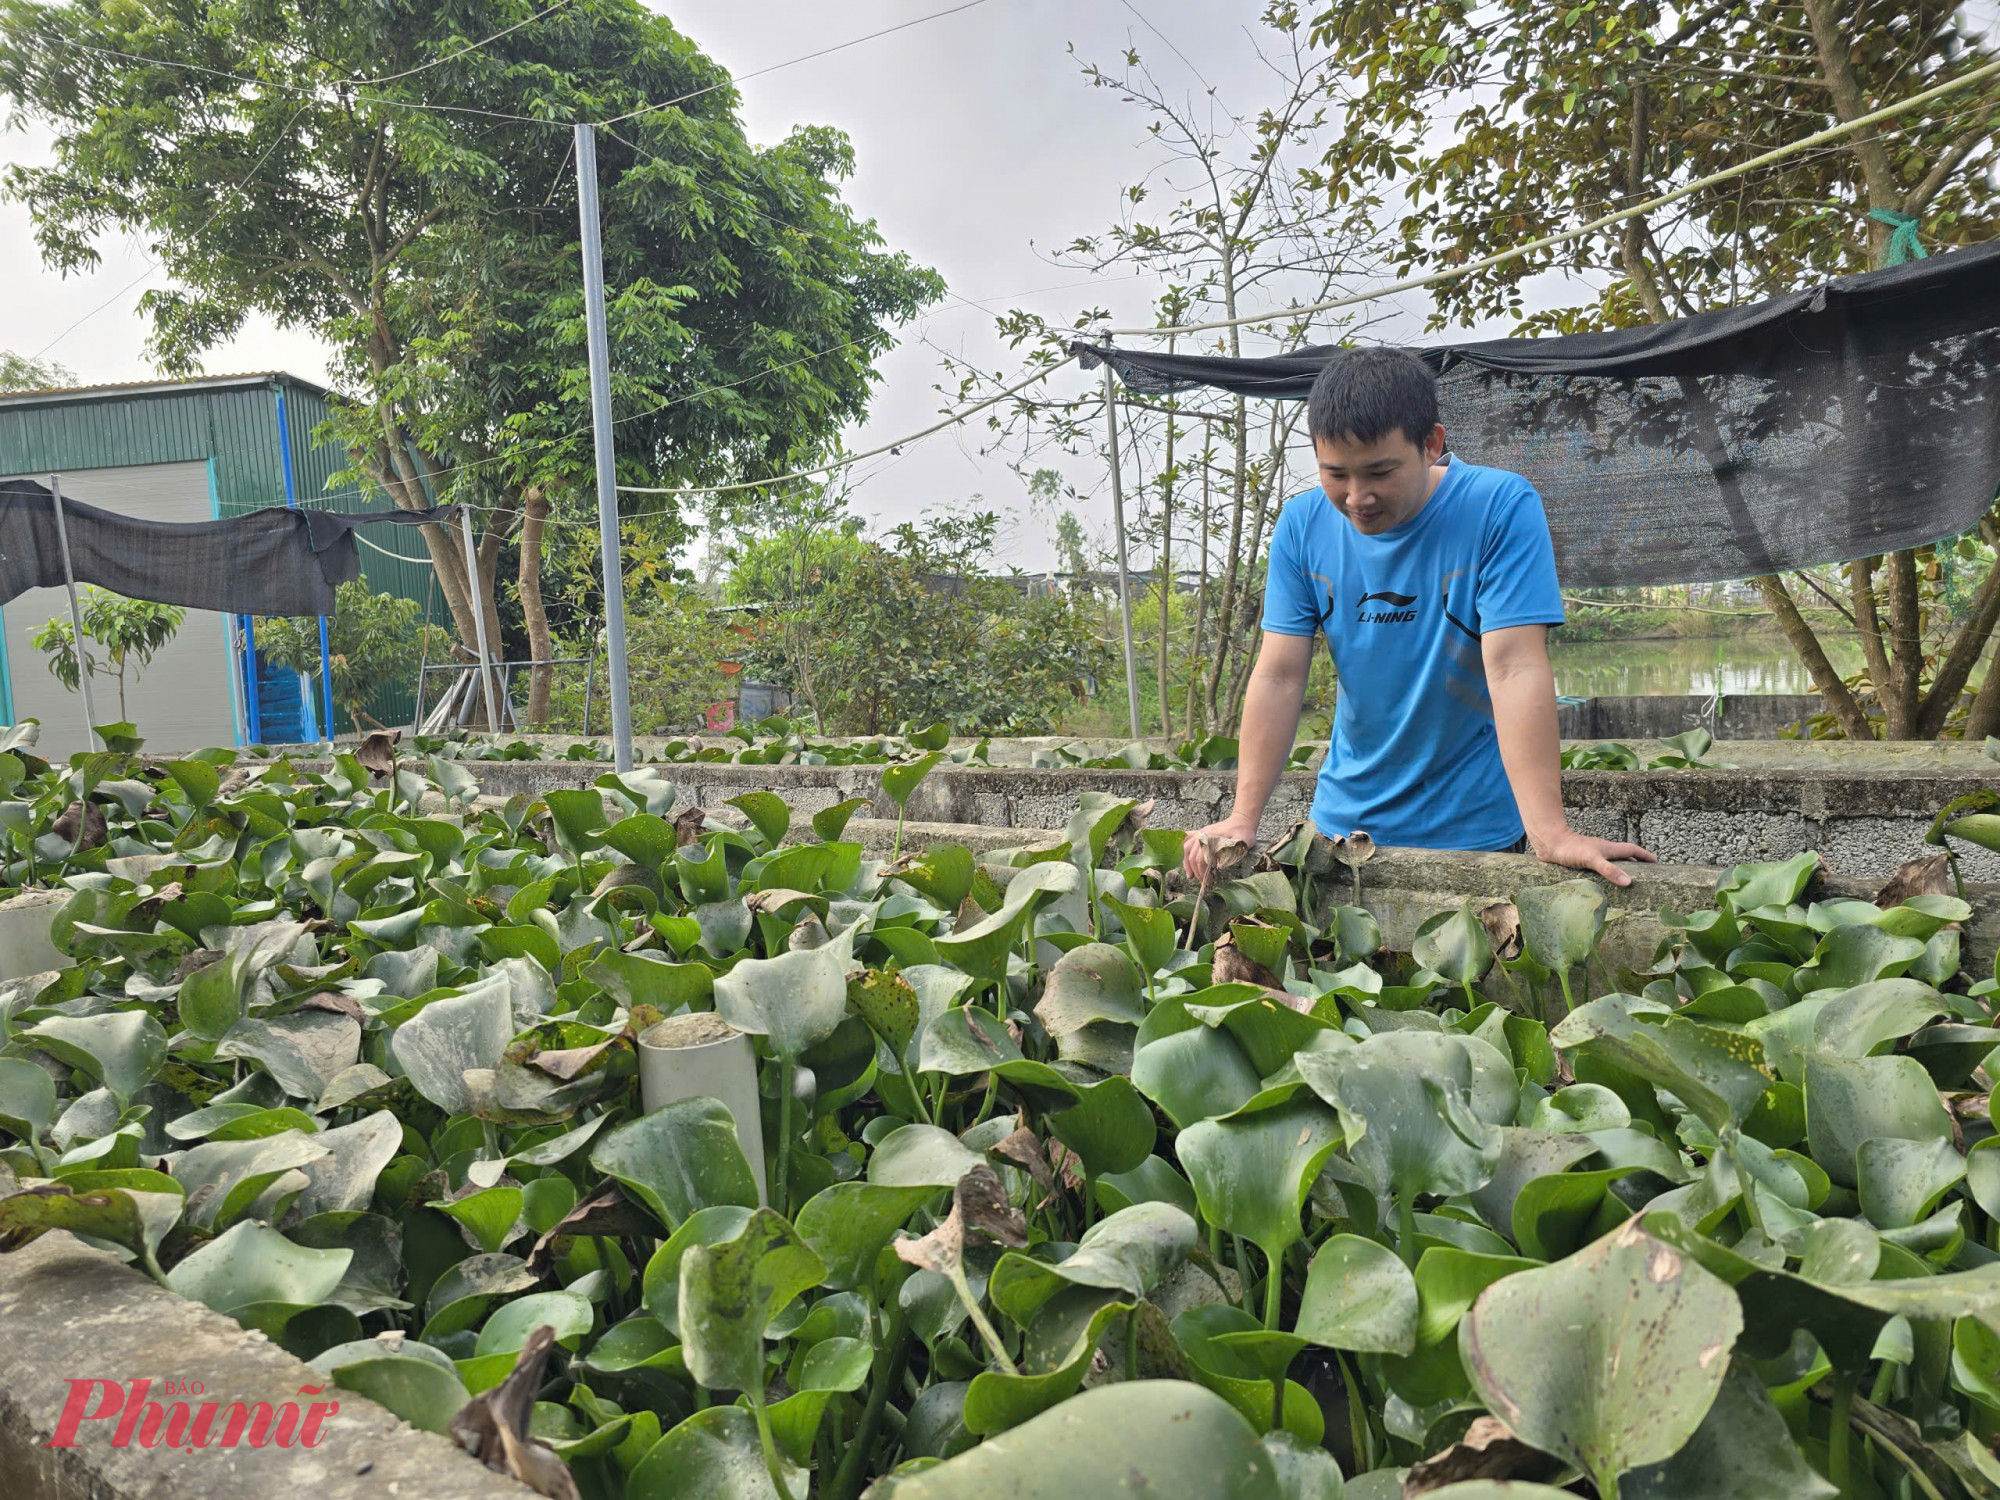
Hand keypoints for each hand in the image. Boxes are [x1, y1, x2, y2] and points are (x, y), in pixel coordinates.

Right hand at [1183, 816, 1258, 884]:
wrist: (1242, 819)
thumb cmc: (1244, 832)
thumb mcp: (1243, 843)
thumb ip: (1232, 853)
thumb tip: (1219, 866)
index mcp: (1212, 838)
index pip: (1201, 857)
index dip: (1202, 871)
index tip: (1207, 880)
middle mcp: (1203, 835)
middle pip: (1192, 855)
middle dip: (1195, 870)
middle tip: (1201, 880)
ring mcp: (1201, 833)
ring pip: (1186, 848)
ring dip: (1186, 862)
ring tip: (1190, 874)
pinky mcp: (1202, 832)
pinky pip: (1187, 839)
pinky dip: (1183, 849)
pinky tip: (1183, 856)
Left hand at [1531, 828, 1655, 886]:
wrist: (1548, 843)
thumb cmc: (1570, 849)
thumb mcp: (1592, 859)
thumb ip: (1609, 870)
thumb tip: (1629, 881)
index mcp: (1608, 849)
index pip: (1632, 850)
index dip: (1644, 855)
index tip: (1656, 862)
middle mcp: (1602, 851)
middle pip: (1624, 856)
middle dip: (1635, 863)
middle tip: (1645, 875)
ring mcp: (1592, 855)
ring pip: (1611, 861)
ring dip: (1620, 869)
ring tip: (1625, 882)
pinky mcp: (1581, 860)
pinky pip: (1598, 867)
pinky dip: (1604, 874)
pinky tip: (1601, 883)